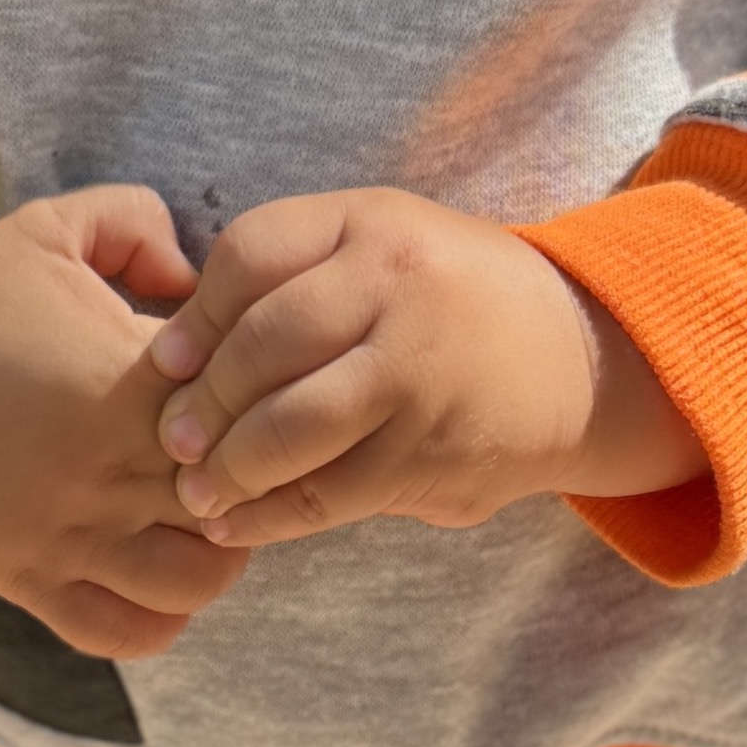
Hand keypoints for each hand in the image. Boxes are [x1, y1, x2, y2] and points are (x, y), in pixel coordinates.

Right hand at [0, 187, 250, 656]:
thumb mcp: (53, 225)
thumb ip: (141, 224)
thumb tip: (193, 276)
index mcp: (133, 383)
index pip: (253, 413)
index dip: (261, 404)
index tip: (237, 390)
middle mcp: (114, 470)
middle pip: (242, 503)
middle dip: (250, 479)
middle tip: (228, 454)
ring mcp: (76, 535)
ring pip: (199, 580)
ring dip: (213, 553)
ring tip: (191, 517)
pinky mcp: (36, 580)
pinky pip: (128, 633)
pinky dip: (156, 618)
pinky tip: (149, 574)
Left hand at [147, 186, 706, 547]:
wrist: (582, 361)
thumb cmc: (453, 303)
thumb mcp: (386, 247)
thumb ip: (297, 273)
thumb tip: (179, 350)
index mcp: (375, 225)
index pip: (251, 256)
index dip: (195, 315)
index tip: (165, 362)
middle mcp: (399, 289)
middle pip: (262, 345)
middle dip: (202, 401)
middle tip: (168, 438)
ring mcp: (419, 375)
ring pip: (289, 428)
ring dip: (228, 466)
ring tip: (195, 488)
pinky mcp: (432, 453)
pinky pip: (328, 493)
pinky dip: (269, 516)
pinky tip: (237, 522)